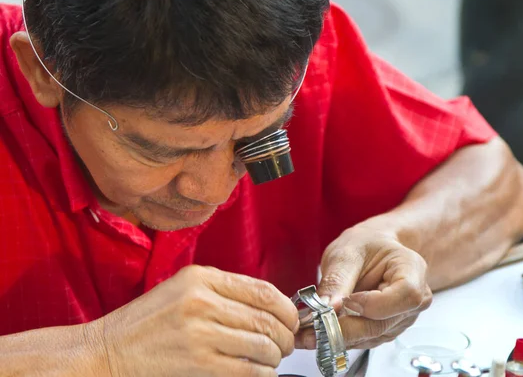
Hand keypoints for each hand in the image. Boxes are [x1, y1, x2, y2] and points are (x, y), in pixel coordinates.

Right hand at [91, 265, 298, 376]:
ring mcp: (200, 333)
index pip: (262, 290)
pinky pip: (247, 369)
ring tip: (272, 359)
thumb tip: (268, 305)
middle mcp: (202, 301)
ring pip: (261, 344)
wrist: (108, 352)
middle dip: (285, 335)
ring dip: (275, 356)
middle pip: (267, 318)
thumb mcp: (182, 288)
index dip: (286, 307)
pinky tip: (261, 373)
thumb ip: (223, 290)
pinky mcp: (198, 363)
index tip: (291, 319)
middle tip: (286, 343)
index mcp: (202, 278)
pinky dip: (262, 373)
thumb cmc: (146, 322)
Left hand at [295, 224, 431, 349]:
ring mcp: (401, 317)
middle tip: (312, 329)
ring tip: (308, 333)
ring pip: (372, 337)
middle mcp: (414, 298)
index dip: (374, 304)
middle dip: (345, 329)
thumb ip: (338, 279)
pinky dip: (341, 338)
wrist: (371, 250)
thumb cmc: (366, 245)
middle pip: (383, 323)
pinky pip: (365, 340)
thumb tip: (328, 306)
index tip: (346, 301)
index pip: (405, 295)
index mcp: (411, 269)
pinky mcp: (386, 329)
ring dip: (339, 338)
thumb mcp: (347, 252)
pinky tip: (319, 333)